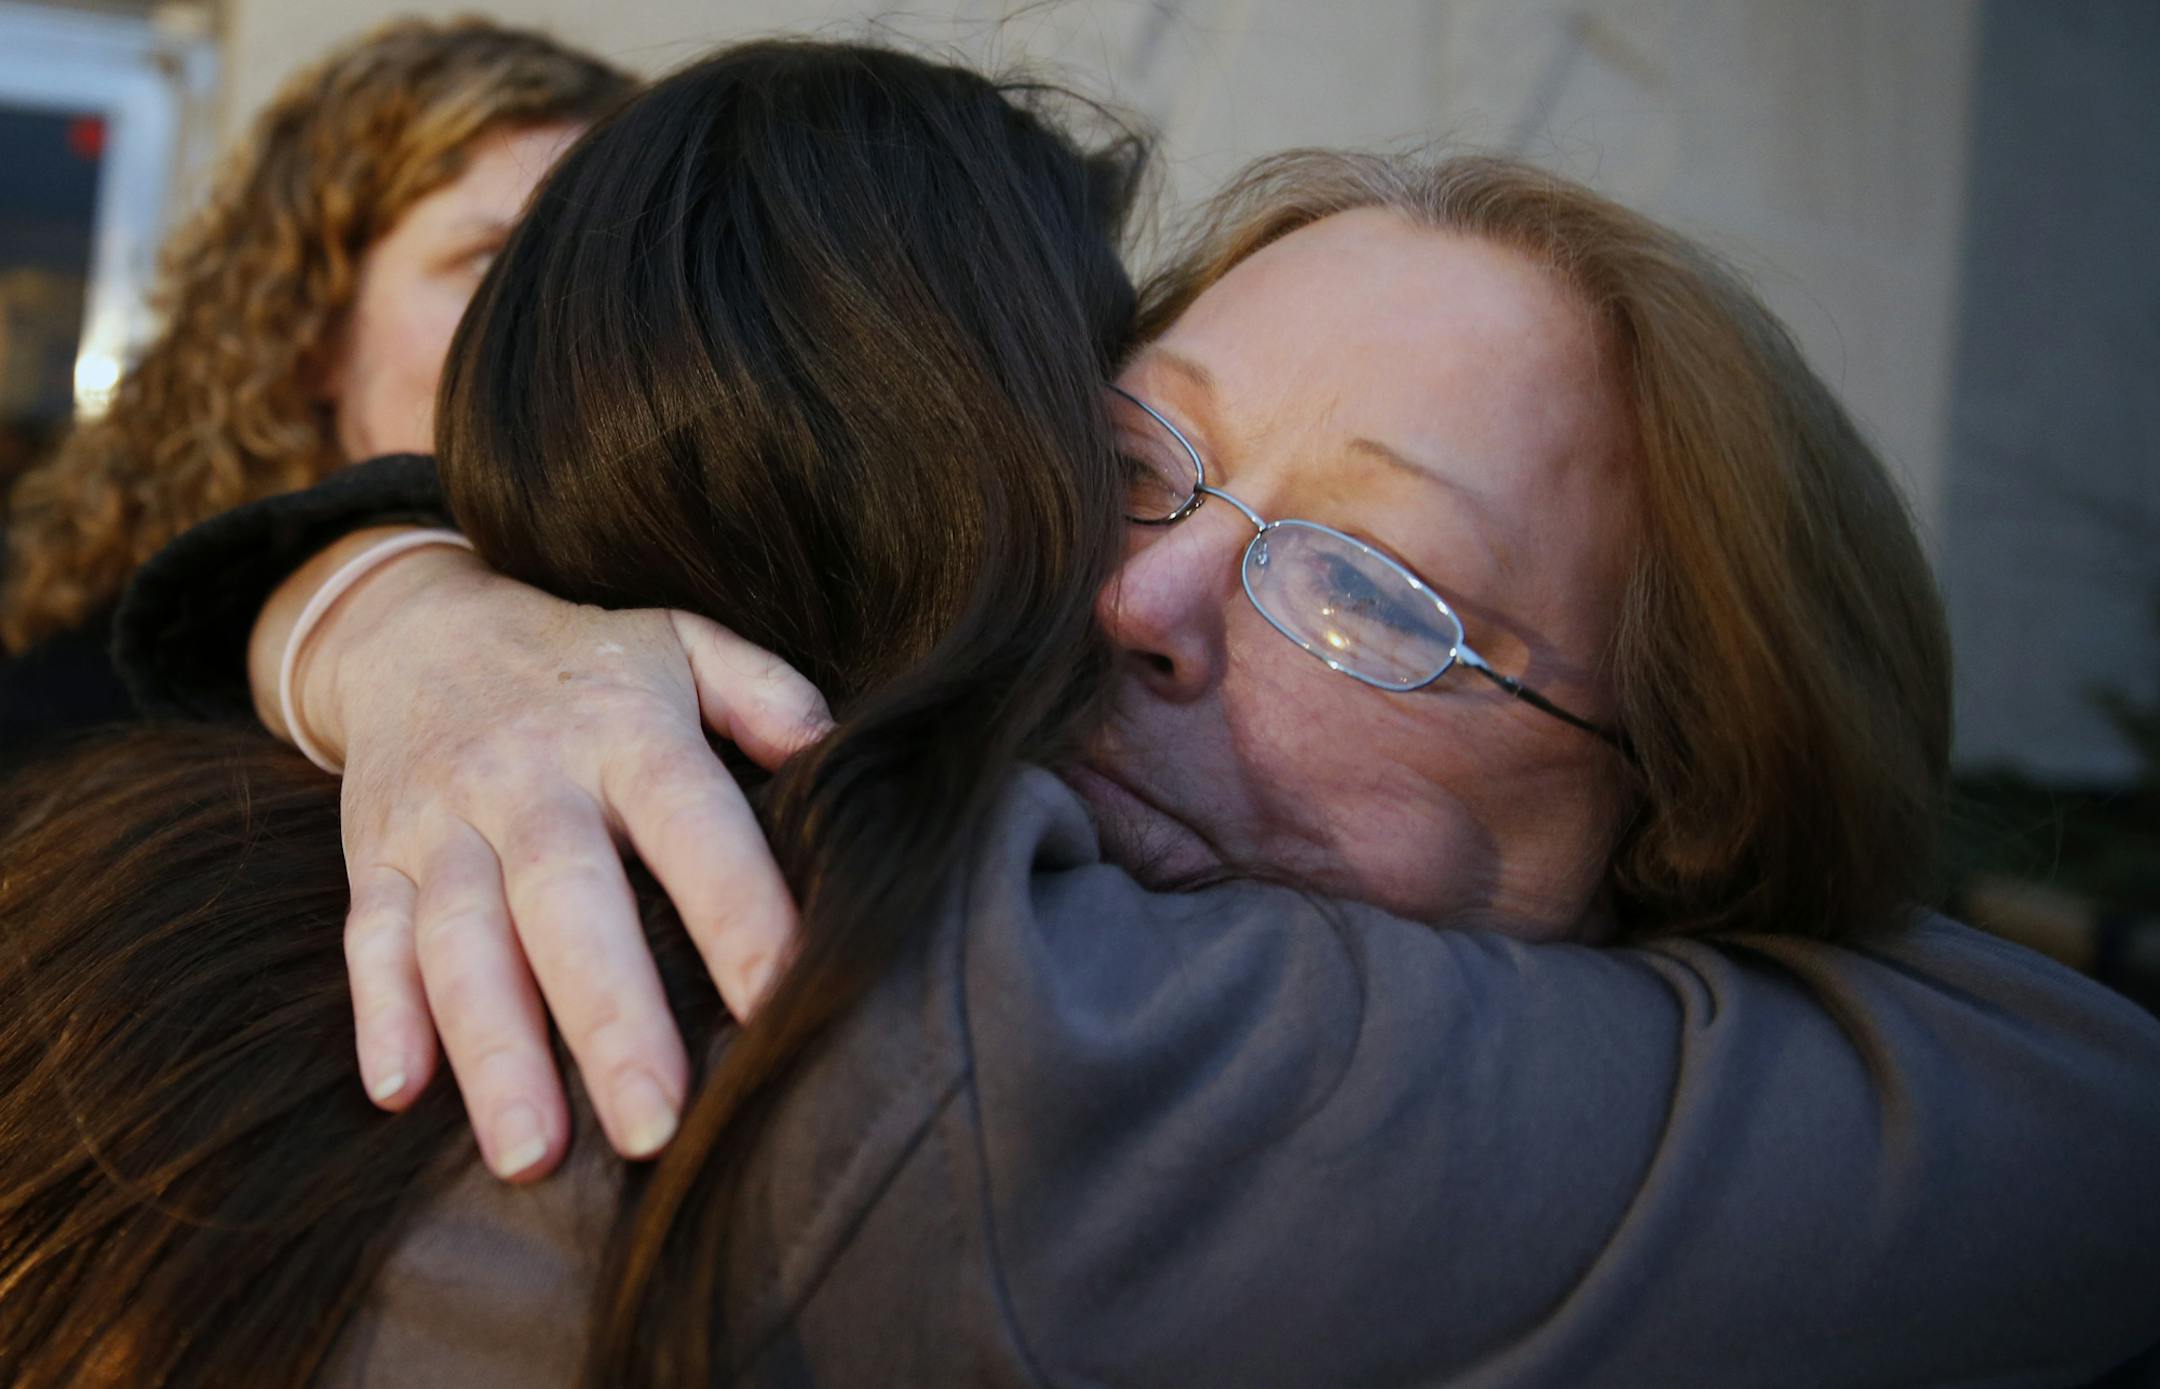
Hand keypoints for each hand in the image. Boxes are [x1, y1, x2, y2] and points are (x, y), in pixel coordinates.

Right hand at [259, 537, 830, 1179]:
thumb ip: (763, 693)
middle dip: (609, 1018)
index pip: (692, 824)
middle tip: (653, 1123)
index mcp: (625, 730)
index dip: (736, 910)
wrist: (416, 624)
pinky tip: (402, 1092)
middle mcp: (528, 779)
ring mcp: (441, 823)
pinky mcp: (373, 858)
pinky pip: (370, 940)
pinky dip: (379, 1015)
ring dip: (494, 1050)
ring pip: (460, 941)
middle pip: (567, 903)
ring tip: (531, 1154)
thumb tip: (836, 751)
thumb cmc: (586, 660)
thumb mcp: (682, 643)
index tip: (780, 1001)